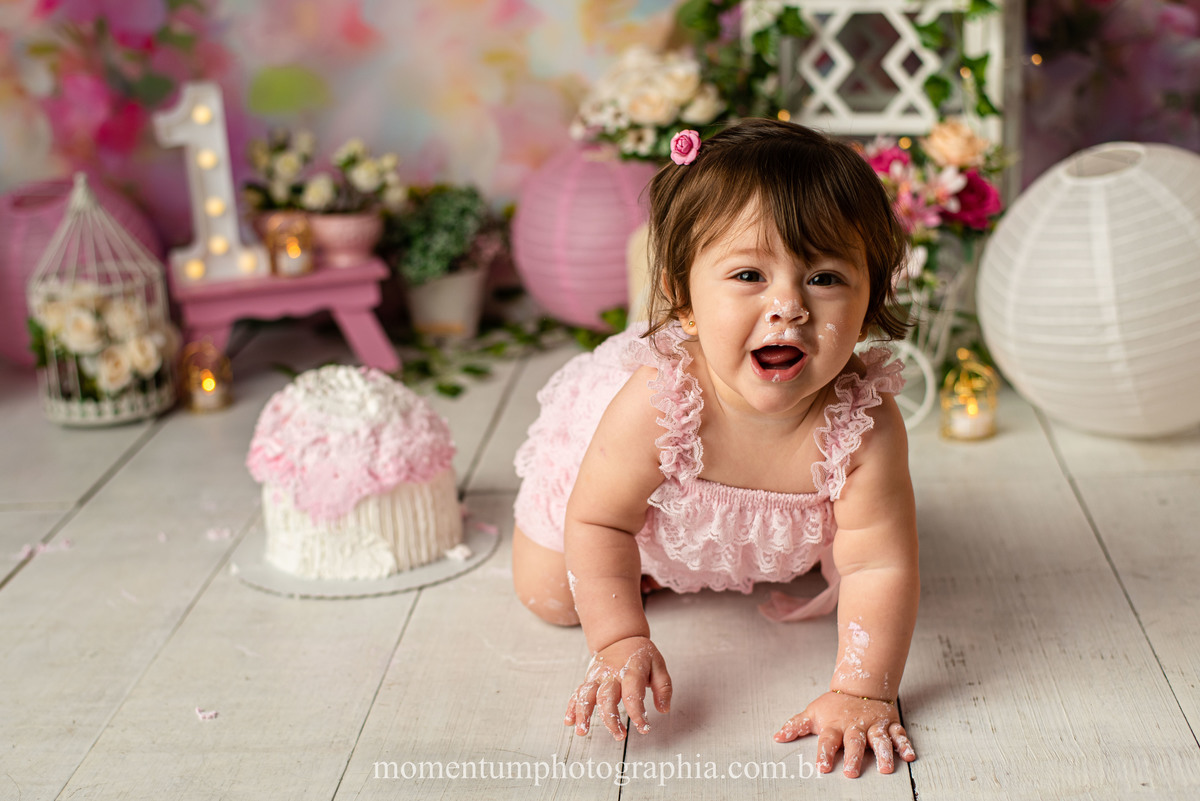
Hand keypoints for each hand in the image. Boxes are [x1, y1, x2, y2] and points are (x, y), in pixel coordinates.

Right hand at [564, 636, 671, 739]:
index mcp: (631, 670)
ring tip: (581, 731)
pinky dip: (572, 707)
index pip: (633, 694)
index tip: (644, 728)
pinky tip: (569, 721)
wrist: (620, 637)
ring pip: (587, 694)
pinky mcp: (589, 679)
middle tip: (620, 735)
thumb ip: (663, 688)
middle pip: (607, 697)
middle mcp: (611, 673)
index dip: (637, 713)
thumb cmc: (641, 654)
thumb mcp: (658, 665)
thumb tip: (663, 710)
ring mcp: (597, 675)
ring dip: (583, 713)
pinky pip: (578, 693)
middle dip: (611, 719)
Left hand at [774, 691, 915, 777]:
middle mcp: (855, 726)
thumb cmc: (835, 705)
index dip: (824, 753)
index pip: (828, 740)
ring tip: (885, 768)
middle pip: (854, 742)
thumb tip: (777, 737)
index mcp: (835, 725)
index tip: (822, 767)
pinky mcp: (890, 724)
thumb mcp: (813, 713)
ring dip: (883, 753)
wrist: (861, 685)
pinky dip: (905, 744)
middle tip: (852, 772)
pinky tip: (908, 756)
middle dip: (853, 757)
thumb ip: (796, 726)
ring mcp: (874, 725)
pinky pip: (899, 734)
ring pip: (880, 739)